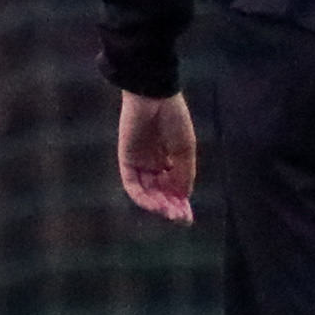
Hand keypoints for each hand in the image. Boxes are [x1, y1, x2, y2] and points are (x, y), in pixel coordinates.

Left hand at [116, 92, 198, 222]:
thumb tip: (183, 198)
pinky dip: (143, 197)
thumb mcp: (185, 149)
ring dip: (157, 205)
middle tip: (180, 218)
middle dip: (171, 207)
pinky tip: (155, 204)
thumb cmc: (174, 118)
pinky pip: (132, 185)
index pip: (174, 187)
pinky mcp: (126, 160)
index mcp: (171, 159)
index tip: (187, 217)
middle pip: (161, 193)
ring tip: (169, 212)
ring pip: (147, 192)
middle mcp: (155, 164)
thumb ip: (184, 173)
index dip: (181, 203)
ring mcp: (140, 163)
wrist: (154, 96)